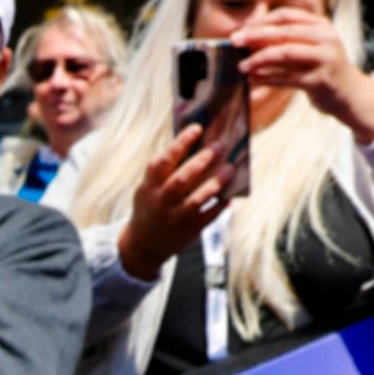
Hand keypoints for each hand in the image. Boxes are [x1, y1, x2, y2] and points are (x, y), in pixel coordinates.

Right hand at [116, 125, 233, 280]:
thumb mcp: (148, 189)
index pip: (163, 162)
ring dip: (216, 182)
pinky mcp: (189, 230)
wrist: (143, 245)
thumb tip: (195, 145)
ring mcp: (175, 218)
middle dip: (202, 161)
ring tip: (230, 168)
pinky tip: (230, 193)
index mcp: (149, 187)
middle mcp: (160, 202)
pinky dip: (221, 203)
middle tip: (219, 146)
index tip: (197, 129)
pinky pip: (209, 215)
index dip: (180, 144)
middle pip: (181, 179)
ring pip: (197, 199)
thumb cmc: (151, 207)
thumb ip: (165, 171)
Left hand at [235, 8, 373, 142]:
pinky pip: (285, 78)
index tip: (242, 29)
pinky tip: (251, 79)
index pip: (287, 15)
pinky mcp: (319, 81)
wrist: (348, 93)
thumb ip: (285, 39)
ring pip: (284, 53)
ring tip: (241, 65)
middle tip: (234, 41)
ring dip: (258, 59)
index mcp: (321, 25)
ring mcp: (324, 59)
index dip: (262, 21)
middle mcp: (326, 38)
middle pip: (284, 32)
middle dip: (255, 35)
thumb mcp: (309, 47)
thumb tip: (247, 36)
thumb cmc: (321, 68)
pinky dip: (265, 79)